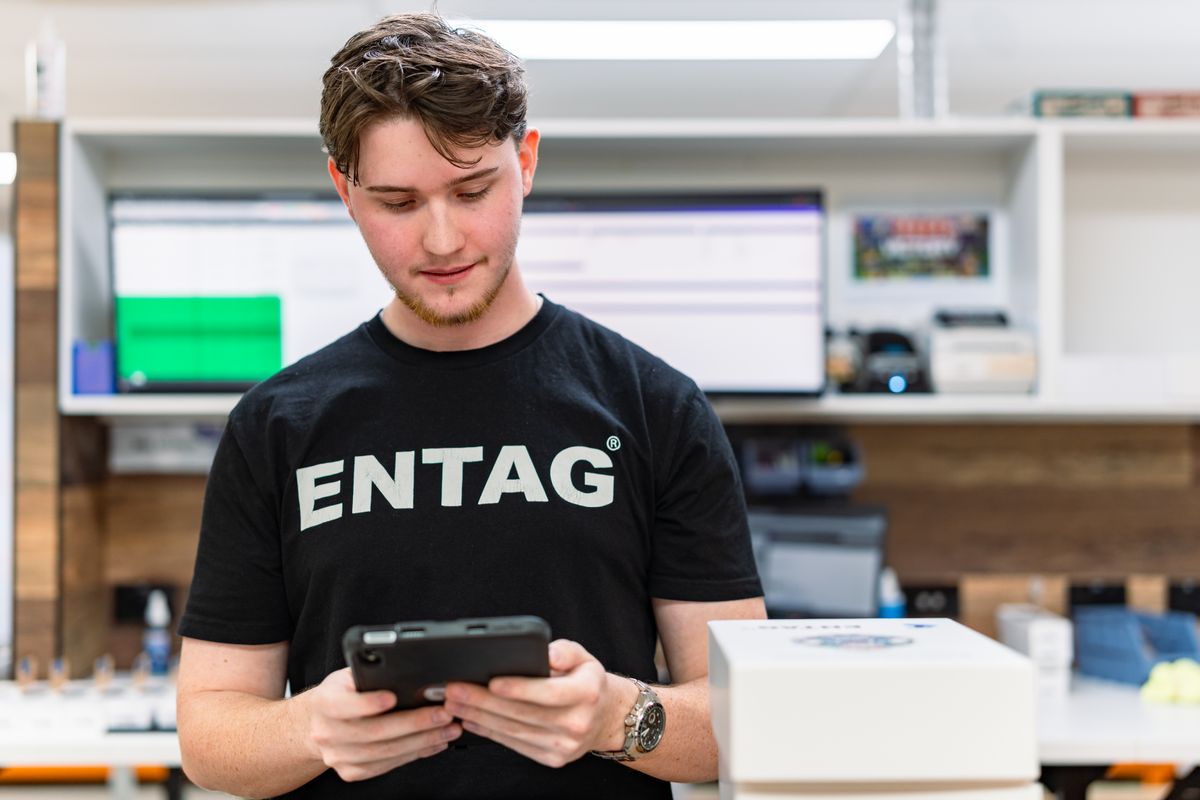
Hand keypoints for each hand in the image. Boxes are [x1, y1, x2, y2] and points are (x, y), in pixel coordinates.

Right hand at [301, 667, 461, 781]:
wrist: (322, 722)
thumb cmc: (344, 693)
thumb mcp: (350, 676)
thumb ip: (371, 675)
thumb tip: (411, 676)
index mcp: (324, 702)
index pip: (344, 704)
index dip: (368, 703)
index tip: (393, 697)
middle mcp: (326, 732)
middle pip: (374, 732)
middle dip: (414, 722)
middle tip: (443, 713)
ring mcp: (338, 756)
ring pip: (385, 752)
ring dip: (422, 741)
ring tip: (448, 729)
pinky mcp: (351, 772)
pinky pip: (387, 765)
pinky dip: (415, 754)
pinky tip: (434, 743)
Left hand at [443, 639, 636, 767]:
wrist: (605, 717)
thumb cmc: (586, 682)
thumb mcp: (583, 657)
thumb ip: (564, 650)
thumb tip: (546, 654)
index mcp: (587, 693)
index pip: (548, 692)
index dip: (519, 688)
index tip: (492, 681)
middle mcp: (577, 722)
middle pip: (523, 713)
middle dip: (484, 702)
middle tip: (456, 690)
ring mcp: (564, 745)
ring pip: (514, 731)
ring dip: (479, 717)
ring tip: (455, 704)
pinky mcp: (552, 758)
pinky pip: (515, 745)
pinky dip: (490, 733)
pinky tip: (472, 721)